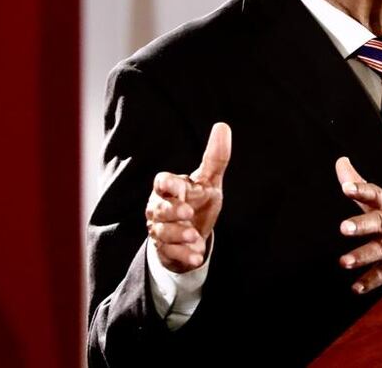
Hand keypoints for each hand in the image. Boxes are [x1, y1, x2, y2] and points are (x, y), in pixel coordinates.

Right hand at [145, 122, 230, 272]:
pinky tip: (196, 255)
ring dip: (177, 234)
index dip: (168, 184)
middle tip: (188, 212)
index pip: (161, 182)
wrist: (193, 233)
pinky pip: (169, 252)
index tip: (179, 187)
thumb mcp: (209, 180)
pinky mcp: (166, 249)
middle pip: (159, 209)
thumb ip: (215, 157)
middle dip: (172, 212)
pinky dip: (183, 255)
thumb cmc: (198, 200)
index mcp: (170, 188)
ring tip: (194, 236)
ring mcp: (160, 230)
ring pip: (161, 232)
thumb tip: (223, 126)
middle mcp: (160, 208)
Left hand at [335, 157, 381, 293]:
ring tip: (344, 261)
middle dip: (362, 224)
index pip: (376, 194)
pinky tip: (357, 286)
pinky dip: (372, 280)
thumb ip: (362, 185)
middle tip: (343, 228)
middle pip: (380, 221)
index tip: (346, 188)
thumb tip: (341, 163)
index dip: (361, 190)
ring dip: (364, 255)